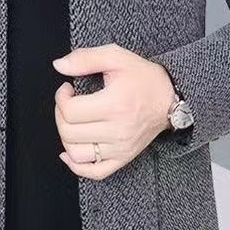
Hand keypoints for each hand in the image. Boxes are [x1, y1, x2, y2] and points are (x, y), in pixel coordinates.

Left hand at [52, 43, 174, 179]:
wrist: (170, 98)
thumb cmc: (144, 78)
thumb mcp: (116, 57)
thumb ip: (85, 58)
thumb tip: (59, 65)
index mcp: (114, 105)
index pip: (70, 111)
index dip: (61, 98)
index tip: (67, 89)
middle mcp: (117, 130)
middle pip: (69, 132)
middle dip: (60, 114)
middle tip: (68, 103)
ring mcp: (120, 148)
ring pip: (76, 153)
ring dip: (66, 137)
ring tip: (72, 122)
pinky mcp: (123, 158)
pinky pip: (94, 172)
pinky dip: (76, 166)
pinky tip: (69, 152)